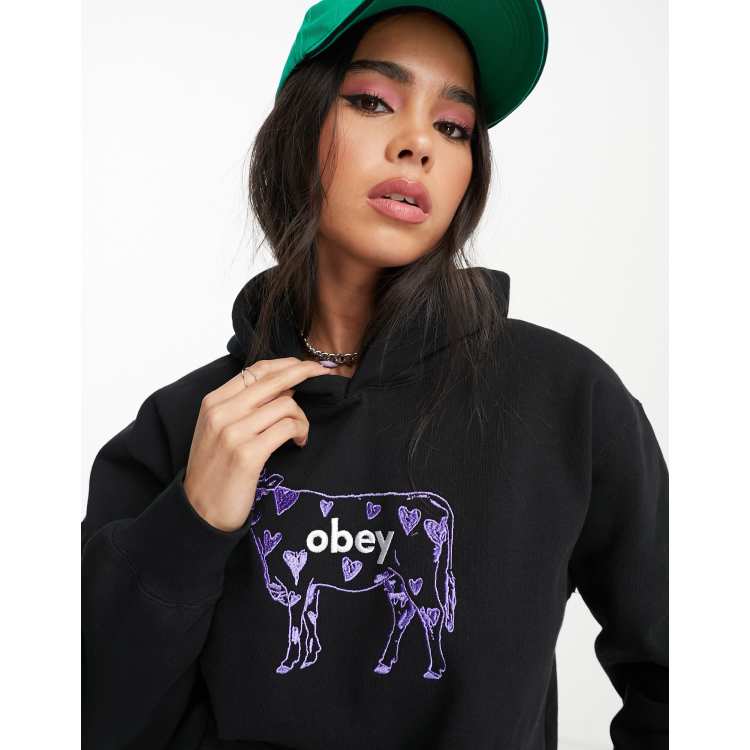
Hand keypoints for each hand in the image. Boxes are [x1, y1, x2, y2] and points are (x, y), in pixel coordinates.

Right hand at [183, 357, 333, 531]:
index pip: (256, 370)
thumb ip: (243, 406)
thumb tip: (284, 388)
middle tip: (325, 374)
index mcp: (213, 402)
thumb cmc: (214, 471)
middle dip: (305, 373)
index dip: (286, 364)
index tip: (307, 365)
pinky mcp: (247, 454)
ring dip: (302, 418)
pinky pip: (288, 428)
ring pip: (286, 405)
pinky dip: (301, 432)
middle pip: (274, 380)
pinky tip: (299, 443)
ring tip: (300, 433)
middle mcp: (221, 412)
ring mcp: (233, 432)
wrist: (198, 512)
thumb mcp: (218, 430)